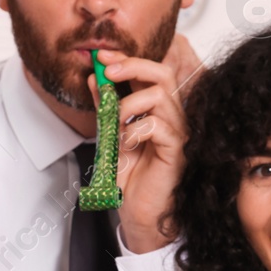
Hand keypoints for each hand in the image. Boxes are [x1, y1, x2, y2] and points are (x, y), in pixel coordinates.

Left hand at [92, 35, 202, 253]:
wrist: (138, 212)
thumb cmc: (131, 178)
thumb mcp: (111, 136)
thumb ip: (105, 108)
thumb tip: (93, 78)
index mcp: (157, 110)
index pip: (149, 73)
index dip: (126, 59)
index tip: (101, 57)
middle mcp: (172, 116)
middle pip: (162, 73)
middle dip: (132, 65)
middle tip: (107, 71)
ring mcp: (177, 132)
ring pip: (159, 96)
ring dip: (128, 104)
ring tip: (115, 125)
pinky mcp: (177, 150)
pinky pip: (159, 126)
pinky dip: (135, 130)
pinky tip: (125, 144)